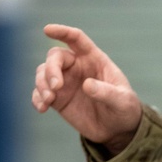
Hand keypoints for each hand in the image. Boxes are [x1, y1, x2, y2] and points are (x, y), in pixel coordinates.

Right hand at [32, 24, 141, 151]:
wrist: (117, 130)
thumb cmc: (124, 109)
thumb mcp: (122, 101)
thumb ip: (106, 92)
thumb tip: (87, 85)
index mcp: (94, 59)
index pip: (76, 39)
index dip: (62, 32)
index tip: (47, 30)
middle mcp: (77, 67)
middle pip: (55, 57)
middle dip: (51, 69)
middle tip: (55, 86)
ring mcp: (65, 82)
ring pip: (43, 73)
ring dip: (41, 84)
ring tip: (48, 101)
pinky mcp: (57, 99)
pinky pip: (40, 93)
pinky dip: (37, 98)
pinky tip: (42, 108)